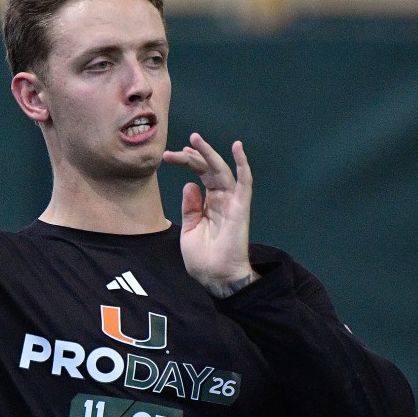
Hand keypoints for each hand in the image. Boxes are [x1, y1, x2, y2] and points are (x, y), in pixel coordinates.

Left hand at [162, 132, 259, 296]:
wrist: (214, 277)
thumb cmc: (203, 258)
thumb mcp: (189, 228)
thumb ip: (190, 207)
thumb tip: (188, 185)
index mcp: (209, 203)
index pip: (200, 175)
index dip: (188, 162)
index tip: (172, 155)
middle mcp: (222, 199)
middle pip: (208, 169)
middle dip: (193, 155)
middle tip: (178, 146)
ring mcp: (232, 202)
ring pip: (222, 170)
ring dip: (209, 153)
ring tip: (195, 139)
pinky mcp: (240, 208)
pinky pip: (244, 182)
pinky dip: (242, 164)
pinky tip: (237, 147)